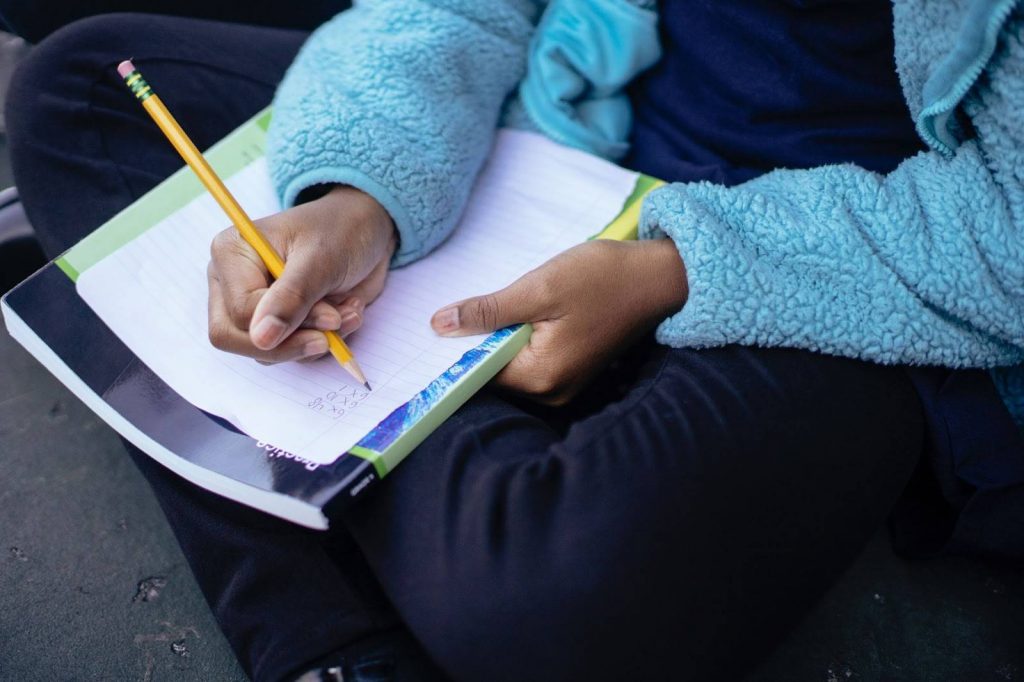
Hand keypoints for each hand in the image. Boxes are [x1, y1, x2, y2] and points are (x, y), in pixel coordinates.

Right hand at [207, 185, 395, 362]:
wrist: (368, 230)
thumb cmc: (341, 231)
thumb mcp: (321, 259)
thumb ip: (291, 298)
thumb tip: (262, 339)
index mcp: (232, 253)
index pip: (240, 312)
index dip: (283, 324)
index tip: (330, 317)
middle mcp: (233, 282)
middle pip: (236, 339)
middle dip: (291, 343)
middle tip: (332, 332)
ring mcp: (253, 306)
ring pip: (267, 351)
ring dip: (315, 340)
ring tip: (347, 311)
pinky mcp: (278, 323)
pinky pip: (291, 352)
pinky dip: (324, 341)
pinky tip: (346, 313)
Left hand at [430, 239, 687, 404]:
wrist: (658, 277)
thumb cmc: (602, 278)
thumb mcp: (538, 288)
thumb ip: (487, 311)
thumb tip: (439, 326)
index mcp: (541, 377)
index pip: (478, 374)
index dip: (457, 349)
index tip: (442, 325)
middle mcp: (552, 393)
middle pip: (494, 372)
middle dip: (481, 340)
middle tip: (478, 303)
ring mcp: (565, 385)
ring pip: (512, 364)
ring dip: (503, 336)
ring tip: (515, 303)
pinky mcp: (573, 371)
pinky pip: (532, 360)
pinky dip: (522, 337)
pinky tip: (531, 311)